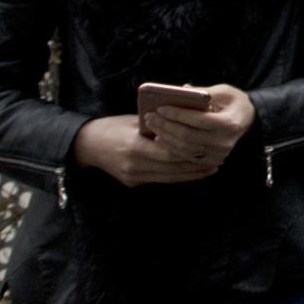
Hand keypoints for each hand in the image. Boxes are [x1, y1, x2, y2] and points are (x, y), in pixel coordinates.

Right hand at [71, 114, 218, 186]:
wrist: (87, 145)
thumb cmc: (114, 126)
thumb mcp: (136, 120)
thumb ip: (160, 124)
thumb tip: (189, 121)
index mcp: (135, 147)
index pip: (170, 152)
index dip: (191, 151)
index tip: (210, 147)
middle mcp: (134, 166)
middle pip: (173, 168)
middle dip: (196, 166)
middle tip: (217, 160)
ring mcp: (132, 177)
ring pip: (169, 178)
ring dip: (190, 174)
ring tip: (210, 168)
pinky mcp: (132, 183)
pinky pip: (160, 179)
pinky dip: (177, 175)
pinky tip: (191, 171)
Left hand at [145, 84, 256, 169]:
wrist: (247, 119)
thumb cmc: (234, 102)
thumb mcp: (224, 91)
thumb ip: (203, 92)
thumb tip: (180, 91)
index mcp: (229, 123)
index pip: (199, 120)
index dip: (178, 114)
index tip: (161, 108)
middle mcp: (224, 142)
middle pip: (188, 136)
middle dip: (166, 126)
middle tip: (151, 116)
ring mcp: (218, 154)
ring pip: (184, 148)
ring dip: (165, 137)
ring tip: (153, 125)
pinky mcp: (211, 161)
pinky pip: (186, 156)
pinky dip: (171, 147)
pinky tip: (160, 138)